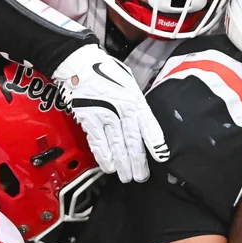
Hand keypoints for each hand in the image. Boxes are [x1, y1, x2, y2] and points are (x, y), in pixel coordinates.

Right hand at [52, 45, 168, 182]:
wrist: (79, 64)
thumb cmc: (107, 73)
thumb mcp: (130, 84)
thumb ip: (137, 104)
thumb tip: (143, 124)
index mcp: (135, 100)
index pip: (149, 125)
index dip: (155, 142)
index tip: (162, 157)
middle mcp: (122, 109)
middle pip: (132, 141)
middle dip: (138, 162)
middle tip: (141, 177)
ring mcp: (105, 115)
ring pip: (116, 145)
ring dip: (122, 164)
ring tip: (127, 177)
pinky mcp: (88, 120)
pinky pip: (98, 142)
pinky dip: (104, 157)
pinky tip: (109, 167)